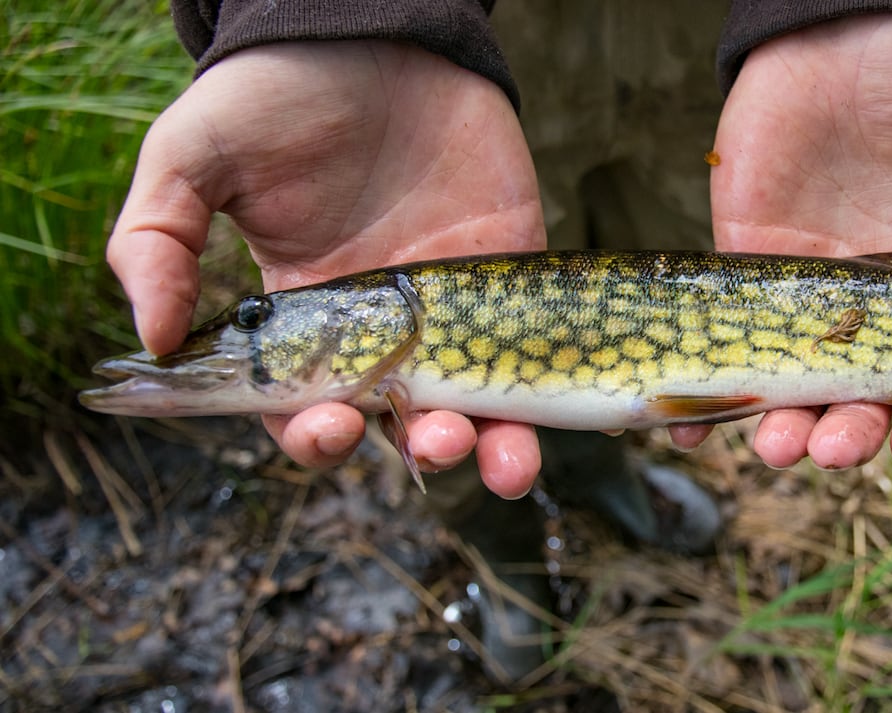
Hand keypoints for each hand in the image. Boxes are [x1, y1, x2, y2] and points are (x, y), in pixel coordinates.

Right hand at [108, 41, 545, 496]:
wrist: (374, 28)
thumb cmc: (275, 92)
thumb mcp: (192, 156)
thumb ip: (157, 241)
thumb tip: (151, 339)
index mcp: (302, 315)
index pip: (306, 405)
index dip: (313, 433)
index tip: (329, 427)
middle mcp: (380, 327)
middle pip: (399, 422)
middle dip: (416, 450)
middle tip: (430, 442)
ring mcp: (450, 306)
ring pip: (473, 407)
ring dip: (487, 450)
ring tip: (492, 458)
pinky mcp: (509, 273)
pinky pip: (530, 351)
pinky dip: (540, 401)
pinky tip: (541, 432)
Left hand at [709, 14, 891, 469]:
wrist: (851, 20)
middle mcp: (876, 311)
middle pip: (864, 405)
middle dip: (852, 437)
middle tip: (838, 447)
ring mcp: (809, 295)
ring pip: (795, 390)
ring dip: (785, 428)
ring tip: (777, 445)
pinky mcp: (748, 268)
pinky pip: (726, 346)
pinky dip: (705, 394)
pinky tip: (684, 424)